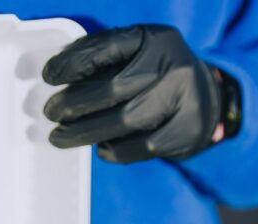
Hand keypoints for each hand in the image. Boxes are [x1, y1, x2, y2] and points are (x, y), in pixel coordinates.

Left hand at [43, 25, 223, 162]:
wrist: (208, 100)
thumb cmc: (158, 75)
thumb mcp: (139, 54)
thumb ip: (104, 59)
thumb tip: (59, 75)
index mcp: (156, 39)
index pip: (109, 47)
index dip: (74, 62)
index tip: (49, 76)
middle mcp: (173, 66)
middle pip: (114, 87)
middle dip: (75, 103)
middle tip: (51, 113)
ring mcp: (183, 100)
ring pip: (125, 121)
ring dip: (85, 132)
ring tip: (61, 137)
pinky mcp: (186, 131)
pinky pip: (140, 147)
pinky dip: (114, 150)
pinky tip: (101, 147)